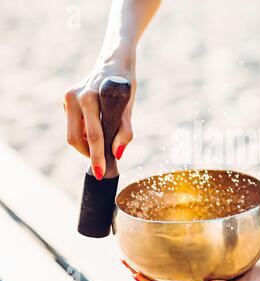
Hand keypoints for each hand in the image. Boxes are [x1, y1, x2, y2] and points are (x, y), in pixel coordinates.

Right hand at [63, 57, 135, 179]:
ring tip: (102, 142)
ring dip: (86, 145)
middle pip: (75, 139)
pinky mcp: (66, 100)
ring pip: (72, 135)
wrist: (114, 62)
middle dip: (88, 154)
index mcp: (90, 97)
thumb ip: (125, 131)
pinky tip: (96, 127)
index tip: (102, 173)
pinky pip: (73, 126)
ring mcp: (68, 98)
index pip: (93, 136)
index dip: (98, 157)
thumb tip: (118, 154)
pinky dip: (84, 134)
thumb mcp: (128, 107)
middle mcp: (74, 97)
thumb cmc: (124, 85)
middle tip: (102, 164)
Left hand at [121, 252, 259, 280]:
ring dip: (150, 264)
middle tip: (123, 258)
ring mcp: (199, 274)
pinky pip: (181, 262)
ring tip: (134, 250)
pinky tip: (164, 243)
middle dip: (141, 273)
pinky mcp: (205, 264)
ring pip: (169, 272)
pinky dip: (167, 255)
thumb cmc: (258, 276)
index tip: (133, 271)